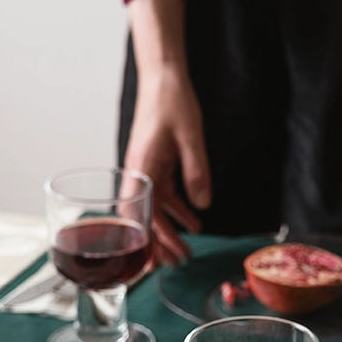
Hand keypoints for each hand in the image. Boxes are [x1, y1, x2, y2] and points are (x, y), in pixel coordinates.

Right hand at [125, 0, 211, 264]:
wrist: (164, 77)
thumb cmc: (171, 101)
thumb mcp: (191, 137)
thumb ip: (197, 171)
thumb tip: (203, 204)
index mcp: (140, 167)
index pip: (139, 214)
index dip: (149, 239)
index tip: (159, 259)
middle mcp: (139, 172)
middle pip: (145, 217)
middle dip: (160, 242)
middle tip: (177, 264)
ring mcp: (147, 169)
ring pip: (155, 208)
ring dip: (170, 229)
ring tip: (187, 250)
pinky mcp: (157, 164)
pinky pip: (165, 193)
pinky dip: (178, 209)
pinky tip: (194, 220)